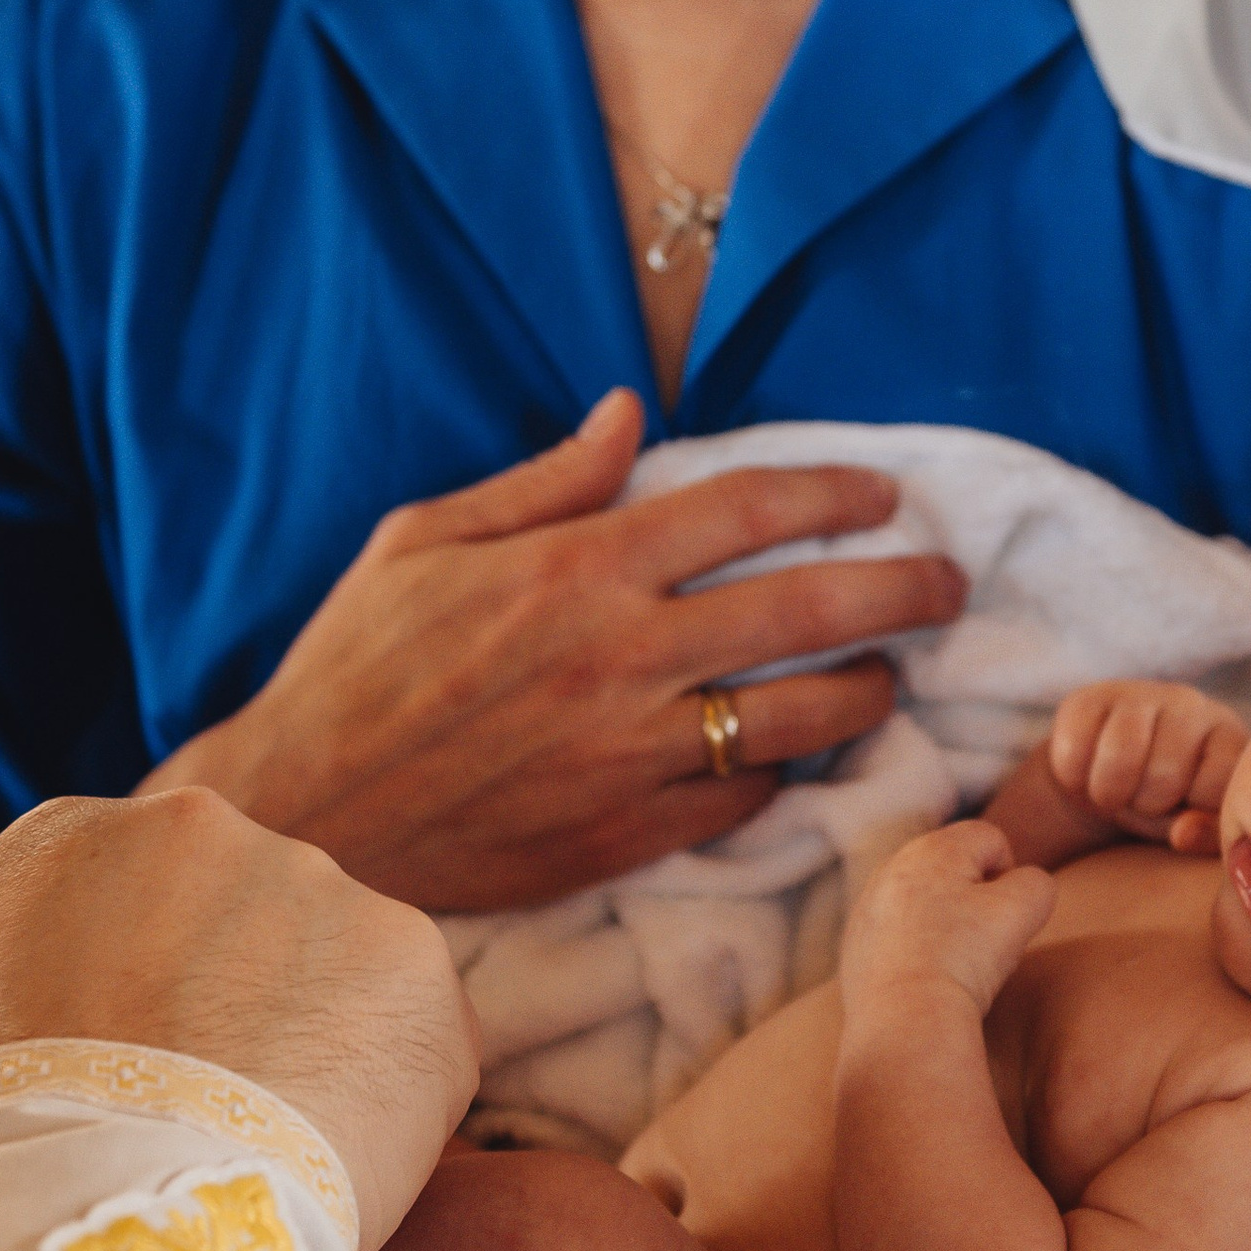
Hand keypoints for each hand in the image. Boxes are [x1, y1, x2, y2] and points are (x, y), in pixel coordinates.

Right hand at [0, 790, 476, 1250]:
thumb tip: (105, 1033)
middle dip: (241, 1004)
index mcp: (63, 843)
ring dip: (318, 1049)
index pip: (130, 903)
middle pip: (241, 918)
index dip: (145, 995)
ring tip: (267, 1155)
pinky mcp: (408, 951)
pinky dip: (389, 1100)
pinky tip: (332, 1164)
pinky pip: (412, 1032)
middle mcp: (193, 827)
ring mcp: (309, 880)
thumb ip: (56, 995)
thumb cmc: (2, 1168)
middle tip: (214, 1118)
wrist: (98, 1221)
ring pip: (334, 970)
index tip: (143, 1070)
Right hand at [146, 389, 965, 911]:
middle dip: (900, 586)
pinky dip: (781, 773)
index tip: (883, 492)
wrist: (302, 818)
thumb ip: (541, 483)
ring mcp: (629, 752)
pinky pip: (742, 799)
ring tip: (889, 674)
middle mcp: (618, 656)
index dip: (832, 492)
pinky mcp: (625, 834)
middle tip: (948, 582)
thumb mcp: (421, 543)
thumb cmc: (353, 670)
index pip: (744, 508)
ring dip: (865, 688)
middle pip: (804, 605)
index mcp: (575, 569)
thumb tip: (628, 415)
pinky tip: (796, 754)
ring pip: (797, 713)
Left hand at [838, 819, 1055, 1021]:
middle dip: (975, 898)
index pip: (989, 839)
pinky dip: (915, 949)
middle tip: (982, 942)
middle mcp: (891, 868)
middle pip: (953, 869)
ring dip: (945, 923)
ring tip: (954, 964)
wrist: (906, 1022)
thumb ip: (1035, 883)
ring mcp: (867, 908)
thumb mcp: (1024, 909)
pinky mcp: (855, 946)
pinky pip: (898, 935)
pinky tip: (925, 978)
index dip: (1009, 876)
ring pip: (925, 902)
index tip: (1003, 917)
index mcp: (931, 849)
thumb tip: (1021, 887)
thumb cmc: (965, 960)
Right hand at [1045, 681, 1245, 854]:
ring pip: (1119, 757)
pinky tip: (1086, 772)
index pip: (1217, 784)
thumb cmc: (1170, 804)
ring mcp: (1138, 693)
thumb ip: (1206, 834)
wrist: (1113, 778)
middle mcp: (1189, 704)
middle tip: (1144, 799)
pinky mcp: (1088, 697)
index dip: (1193, 811)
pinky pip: (1073, 749)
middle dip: (1148, 804)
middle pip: (1165, 773)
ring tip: (1117, 792)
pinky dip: (1073, 777)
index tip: (1184, 807)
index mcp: (1227, 735)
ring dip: (1110, 794)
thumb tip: (1183, 834)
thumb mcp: (1197, 824)